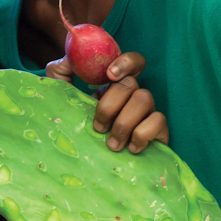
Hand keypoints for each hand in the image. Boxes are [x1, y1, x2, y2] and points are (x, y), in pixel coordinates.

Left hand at [46, 52, 167, 152]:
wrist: (86, 164)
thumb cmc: (75, 126)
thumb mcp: (62, 96)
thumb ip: (62, 72)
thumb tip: (70, 57)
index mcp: (115, 84)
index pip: (132, 62)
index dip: (125, 63)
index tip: (108, 76)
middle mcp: (133, 95)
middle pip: (131, 83)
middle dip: (110, 105)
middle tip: (98, 127)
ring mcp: (148, 112)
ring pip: (145, 99)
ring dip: (124, 122)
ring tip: (112, 144)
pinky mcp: (159, 131)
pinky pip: (159, 121)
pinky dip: (143, 134)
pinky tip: (131, 148)